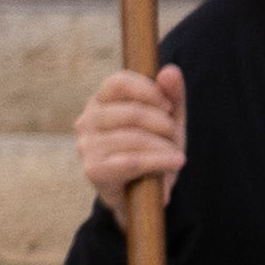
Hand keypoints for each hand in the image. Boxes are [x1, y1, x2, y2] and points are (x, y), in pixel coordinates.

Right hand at [75, 62, 182, 200]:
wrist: (144, 194)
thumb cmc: (154, 150)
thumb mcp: (168, 121)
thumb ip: (172, 96)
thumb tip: (170, 70)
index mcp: (101, 102)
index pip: (118, 82)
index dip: (149, 91)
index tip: (168, 107)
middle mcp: (87, 120)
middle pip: (132, 112)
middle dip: (163, 125)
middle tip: (173, 137)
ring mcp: (87, 145)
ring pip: (134, 137)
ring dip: (164, 146)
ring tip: (175, 155)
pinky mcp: (94, 169)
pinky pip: (132, 161)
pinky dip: (160, 161)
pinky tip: (176, 162)